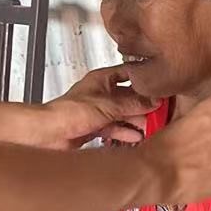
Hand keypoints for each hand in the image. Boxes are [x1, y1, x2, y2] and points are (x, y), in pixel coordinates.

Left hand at [42, 65, 157, 148]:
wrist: (50, 133)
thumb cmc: (68, 112)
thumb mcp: (108, 106)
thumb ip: (132, 104)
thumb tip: (152, 100)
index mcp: (101, 79)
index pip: (127, 73)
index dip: (143, 79)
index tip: (159, 87)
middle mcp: (100, 93)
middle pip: (127, 96)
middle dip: (143, 104)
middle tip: (160, 110)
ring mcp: (97, 110)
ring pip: (122, 114)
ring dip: (136, 120)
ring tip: (152, 125)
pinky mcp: (94, 127)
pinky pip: (115, 128)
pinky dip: (126, 132)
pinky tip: (137, 136)